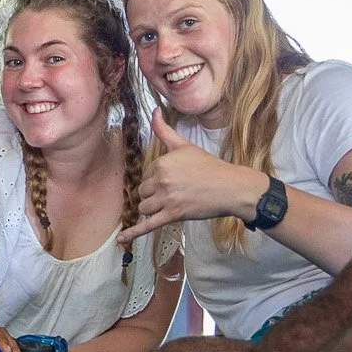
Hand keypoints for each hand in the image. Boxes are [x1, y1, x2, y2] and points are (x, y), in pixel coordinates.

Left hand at [117, 113, 268, 245]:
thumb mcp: (185, 146)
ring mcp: (166, 199)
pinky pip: (147, 225)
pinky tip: (121, 240)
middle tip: (175, 192)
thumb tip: (154, 111)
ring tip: (170, 204)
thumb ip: (165, 130)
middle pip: (143, 192)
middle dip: (154, 194)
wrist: (230, 187)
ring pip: (144, 207)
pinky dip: (133, 233)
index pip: (146, 174)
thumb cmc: (210, 166)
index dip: (158, 178)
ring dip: (152, 208)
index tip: (175, 179)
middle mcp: (161, 180)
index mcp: (162, 163)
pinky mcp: (173, 215)